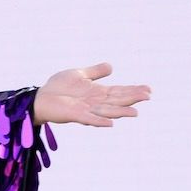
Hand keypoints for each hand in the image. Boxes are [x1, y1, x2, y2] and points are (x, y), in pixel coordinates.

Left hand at [36, 62, 150, 126]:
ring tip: (135, 113)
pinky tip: (111, 124)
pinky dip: (100, 122)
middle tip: (148, 97)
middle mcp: (95, 102)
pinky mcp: (75, 115)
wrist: (41, 97)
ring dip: (121, 112)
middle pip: (117, 101)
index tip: (149, 89)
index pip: (119, 91)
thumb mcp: (79, 74)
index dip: (133, 90)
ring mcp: (86, 110)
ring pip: (108, 111)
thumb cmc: (59, 87)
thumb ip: (95, 72)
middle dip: (132, 99)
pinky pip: (90, 119)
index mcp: (97, 93)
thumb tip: (112, 67)